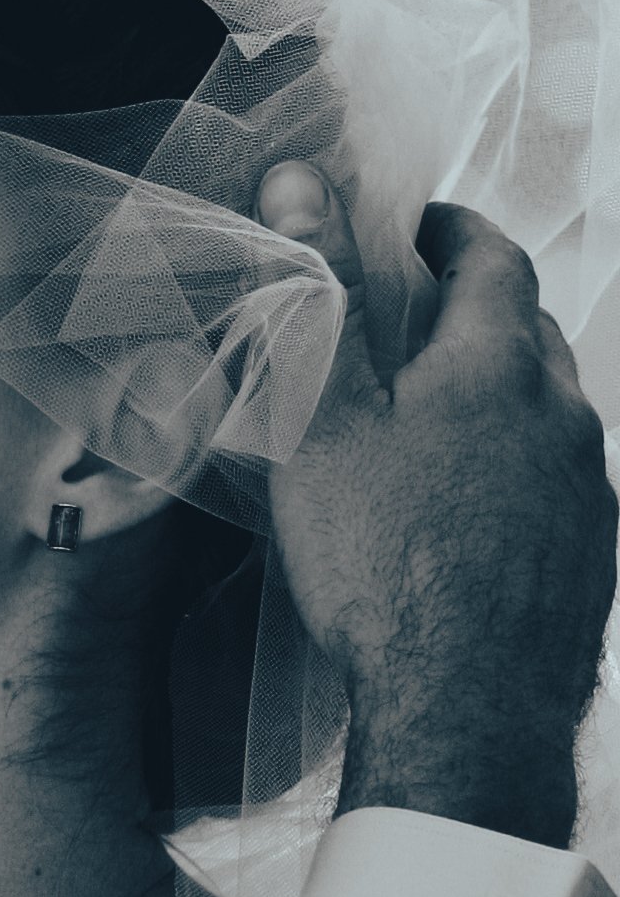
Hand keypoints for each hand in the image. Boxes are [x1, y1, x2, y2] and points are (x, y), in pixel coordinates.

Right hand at [257, 165, 615, 846]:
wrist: (464, 712)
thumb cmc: (382, 565)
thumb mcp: (327, 420)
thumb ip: (323, 296)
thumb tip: (306, 183)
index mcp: (501, 367)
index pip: (493, 260)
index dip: (451, 233)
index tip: (414, 230)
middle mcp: (566, 419)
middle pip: (531, 336)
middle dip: (475, 314)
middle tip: (412, 321)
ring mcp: (589, 497)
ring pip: (550, 418)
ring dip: (498, 402)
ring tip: (431, 427)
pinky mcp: (591, 564)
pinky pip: (556, 492)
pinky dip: (514, 477)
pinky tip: (464, 519)